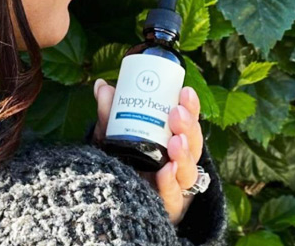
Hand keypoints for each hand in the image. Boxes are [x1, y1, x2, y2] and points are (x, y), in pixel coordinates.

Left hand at [92, 79, 203, 225]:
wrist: (112, 204)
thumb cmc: (122, 165)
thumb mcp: (112, 137)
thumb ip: (109, 114)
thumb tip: (101, 85)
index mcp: (173, 142)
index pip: (188, 123)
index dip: (191, 108)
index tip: (185, 91)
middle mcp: (179, 163)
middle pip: (194, 145)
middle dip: (188, 128)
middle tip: (176, 113)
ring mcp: (176, 187)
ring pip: (189, 171)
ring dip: (184, 155)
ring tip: (176, 141)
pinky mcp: (168, 208)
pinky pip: (174, 198)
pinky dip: (170, 184)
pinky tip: (166, 171)